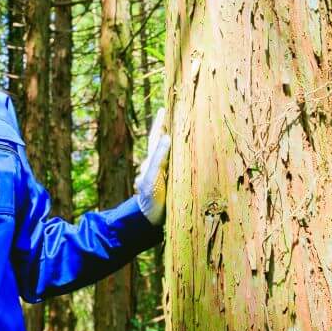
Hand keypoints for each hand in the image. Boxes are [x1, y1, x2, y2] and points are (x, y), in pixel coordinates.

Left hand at [133, 108, 170, 225]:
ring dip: (172, 144)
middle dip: (167, 131)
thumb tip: (166, 136)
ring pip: (169, 155)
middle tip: (172, 116)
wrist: (149, 221)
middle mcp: (157, 165)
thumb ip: (158, 157)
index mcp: (152, 160)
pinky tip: (182, 157)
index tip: (164, 109)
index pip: (156, 137)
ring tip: (180, 132)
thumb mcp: (153, 177)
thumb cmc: (150, 199)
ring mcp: (163, 174)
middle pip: (162, 144)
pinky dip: (177, 159)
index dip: (160, 123)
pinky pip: (175, 166)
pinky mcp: (170, 184)